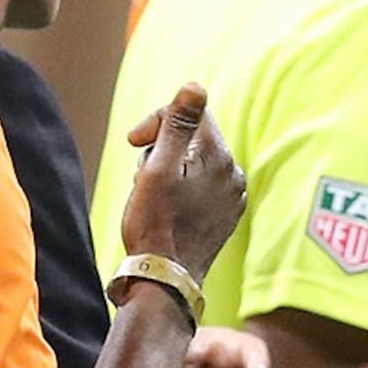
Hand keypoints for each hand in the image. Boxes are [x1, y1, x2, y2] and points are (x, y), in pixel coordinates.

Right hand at [115, 82, 247, 273]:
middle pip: (194, 137)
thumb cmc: (155, 225)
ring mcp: (233, 196)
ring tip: (153, 196)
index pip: (190, 112)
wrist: (165, 280)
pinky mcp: (228, 215)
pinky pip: (205, 187)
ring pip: (198, 162)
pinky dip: (185, 190)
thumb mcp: (158, 168)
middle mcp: (233, 172)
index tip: (133, 142)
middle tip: (141, 176)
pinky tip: (169, 210)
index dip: (157, 122)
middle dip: (163, 148)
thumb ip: (177, 124)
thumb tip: (195, 86)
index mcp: (217, 154)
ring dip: (172, 169)